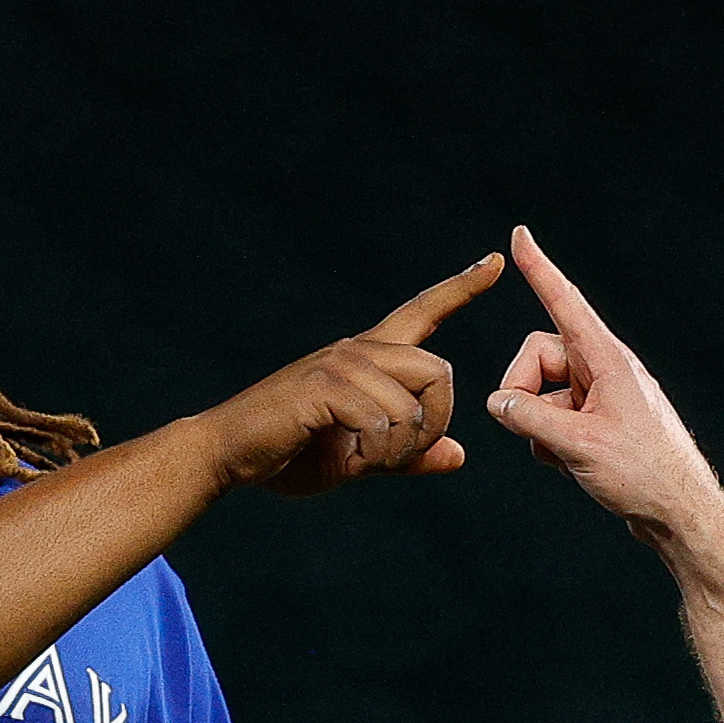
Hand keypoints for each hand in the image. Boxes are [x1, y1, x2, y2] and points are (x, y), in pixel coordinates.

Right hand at [200, 257, 501, 496]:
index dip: (461, 288)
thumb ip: (407, 455)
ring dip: (402, 446)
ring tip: (369, 461)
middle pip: (438, 369)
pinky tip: (352, 458)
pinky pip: (381, 419)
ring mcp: (339, 364)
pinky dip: (378, 451)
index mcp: (370, 358)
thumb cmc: (291, 453)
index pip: (423, 311)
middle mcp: (358, 350)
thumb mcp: (360, 458)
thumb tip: (458, 456)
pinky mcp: (321, 387)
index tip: (495, 262)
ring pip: (413, 400)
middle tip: (406, 454)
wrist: (228, 455)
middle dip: (437, 421)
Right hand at [484, 226, 723, 545]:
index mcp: (607, 360)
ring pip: (541, 392)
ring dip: (537, 424)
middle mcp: (604, 370)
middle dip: (522, 389)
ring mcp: (601, 396)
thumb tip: (496, 402)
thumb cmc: (642, 474)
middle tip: (527, 428)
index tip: (521, 235)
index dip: (540, 269)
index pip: (566, 302)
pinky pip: (554, 418)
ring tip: (564, 455)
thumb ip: (529, 418)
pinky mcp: (598, 422)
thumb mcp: (577, 445)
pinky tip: (571, 465)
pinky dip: (550, 440)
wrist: (679, 514)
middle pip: (538, 356)